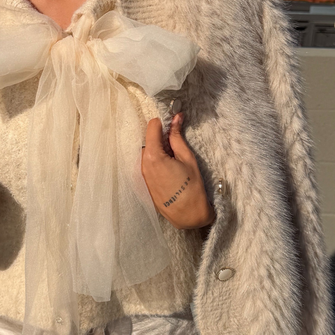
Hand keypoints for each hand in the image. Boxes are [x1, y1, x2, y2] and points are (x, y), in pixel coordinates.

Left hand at [141, 112, 213, 229]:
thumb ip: (177, 137)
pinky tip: (171, 170)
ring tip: (176, 160)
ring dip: (160, 150)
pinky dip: (157, 161)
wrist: (188, 215)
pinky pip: (148, 165)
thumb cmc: (191, 188)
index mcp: (153, 156)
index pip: (152, 126)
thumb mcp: (188, 158)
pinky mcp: (145, 183)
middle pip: (149, 139)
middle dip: (162, 137)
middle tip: (178, 144)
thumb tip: (176, 118)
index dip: (163, 122)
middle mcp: (143, 164)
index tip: (174, 124)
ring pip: (148, 152)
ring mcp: (142, 175)